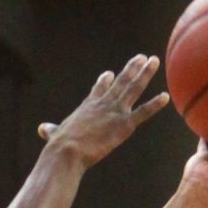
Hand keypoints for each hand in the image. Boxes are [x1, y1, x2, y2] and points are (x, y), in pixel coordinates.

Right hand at [36, 58, 169, 167]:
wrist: (68, 150)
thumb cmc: (60, 145)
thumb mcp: (55, 134)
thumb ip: (51, 130)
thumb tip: (42, 129)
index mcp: (88, 106)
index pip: (99, 89)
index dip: (106, 81)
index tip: (111, 73)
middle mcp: (103, 103)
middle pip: (121, 82)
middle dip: (132, 68)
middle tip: (142, 57)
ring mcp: (115, 111)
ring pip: (133, 88)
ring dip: (145, 74)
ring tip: (154, 61)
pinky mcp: (124, 124)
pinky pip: (143, 112)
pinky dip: (155, 104)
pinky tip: (165, 96)